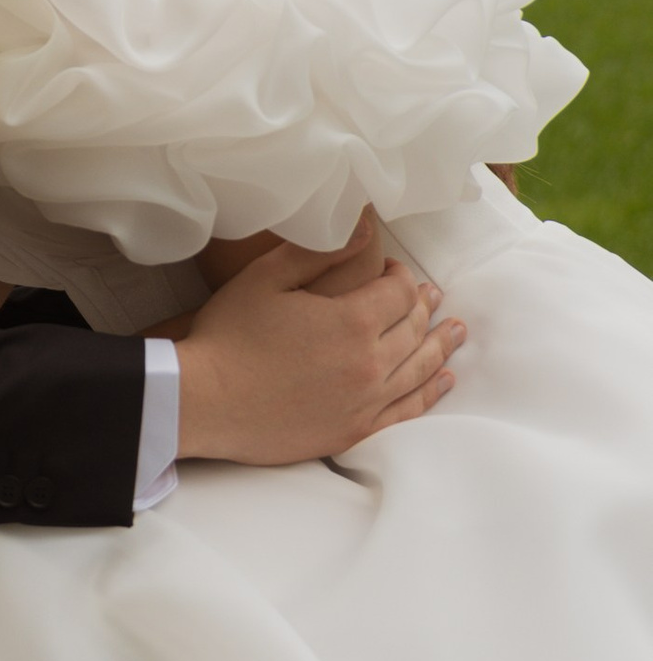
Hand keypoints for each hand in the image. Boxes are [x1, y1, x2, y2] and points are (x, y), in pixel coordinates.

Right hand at [174, 214, 464, 463]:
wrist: (204, 401)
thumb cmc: (230, 334)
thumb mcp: (267, 278)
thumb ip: (319, 253)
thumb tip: (365, 230)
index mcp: (352, 321)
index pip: (400, 293)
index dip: (402, 277)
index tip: (393, 271)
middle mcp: (370, 364)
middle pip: (414, 330)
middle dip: (424, 308)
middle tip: (433, 297)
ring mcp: (365, 402)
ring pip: (419, 370)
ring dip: (440, 347)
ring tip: (456, 332)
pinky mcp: (355, 431)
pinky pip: (407, 411)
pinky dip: (430, 393)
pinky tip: (442, 382)